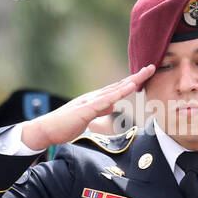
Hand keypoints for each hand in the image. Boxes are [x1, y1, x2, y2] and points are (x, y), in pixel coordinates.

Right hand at [20, 65, 153, 150]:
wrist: (46, 130)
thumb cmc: (63, 126)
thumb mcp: (87, 118)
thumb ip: (100, 111)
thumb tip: (112, 106)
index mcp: (94, 100)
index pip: (116, 90)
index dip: (131, 82)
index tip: (144, 76)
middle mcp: (93, 97)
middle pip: (119, 85)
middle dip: (136, 76)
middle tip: (151, 67)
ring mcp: (90, 101)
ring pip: (115, 89)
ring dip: (131, 81)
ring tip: (145, 72)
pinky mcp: (86, 108)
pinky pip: (106, 99)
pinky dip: (119, 92)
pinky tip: (129, 87)